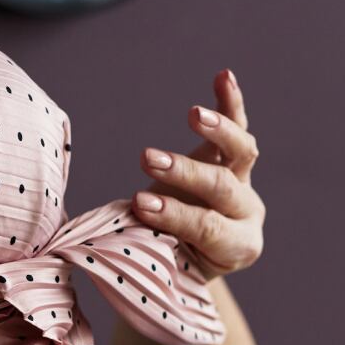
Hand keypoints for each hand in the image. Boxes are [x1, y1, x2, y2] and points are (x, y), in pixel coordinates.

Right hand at [130, 68, 264, 280]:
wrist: (195, 258)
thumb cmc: (167, 266)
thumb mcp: (158, 268)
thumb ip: (141, 250)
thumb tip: (96, 240)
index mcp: (237, 248)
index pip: (208, 227)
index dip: (175, 214)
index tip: (139, 204)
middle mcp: (248, 213)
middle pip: (221, 187)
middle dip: (183, 173)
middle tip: (147, 161)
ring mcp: (244, 182)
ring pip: (241, 152)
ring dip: (218, 131)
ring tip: (194, 114)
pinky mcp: (232, 159)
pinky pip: (237, 127)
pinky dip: (230, 103)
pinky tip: (223, 76)